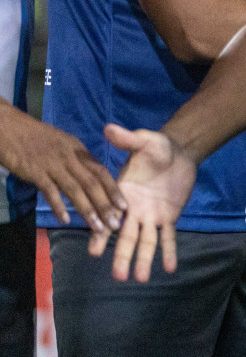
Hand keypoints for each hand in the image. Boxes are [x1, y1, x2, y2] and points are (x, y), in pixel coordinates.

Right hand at [0, 104, 122, 232]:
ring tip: (97, 227)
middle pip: (92, 183)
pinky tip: (65, 219)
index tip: (124, 207)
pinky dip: (58, 205)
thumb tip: (91, 175)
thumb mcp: (64, 144)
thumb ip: (77, 160)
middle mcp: (70, 158)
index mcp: (79, 151)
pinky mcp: (36, 171)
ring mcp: (53, 165)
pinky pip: (50, 191)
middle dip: (106, 205)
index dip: (113, 190)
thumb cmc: (37, 137)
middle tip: (115, 224)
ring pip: (75, 190)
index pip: (102, 172)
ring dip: (87, 210)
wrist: (11, 128)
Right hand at [95, 124, 196, 281]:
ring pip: (145, 242)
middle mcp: (132, 210)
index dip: (101, 233)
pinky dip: (169, 251)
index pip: (108, 216)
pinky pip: (168, 237)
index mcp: (121, 194)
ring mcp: (150, 216)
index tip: (94, 251)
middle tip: (118, 277)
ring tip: (139, 279)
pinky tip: (170, 267)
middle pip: (126, 237)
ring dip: (143, 260)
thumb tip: (109, 128)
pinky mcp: (168, 217)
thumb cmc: (157, 147)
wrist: (179, 153)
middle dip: (122, 256)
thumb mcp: (144, 141)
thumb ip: (128, 138)